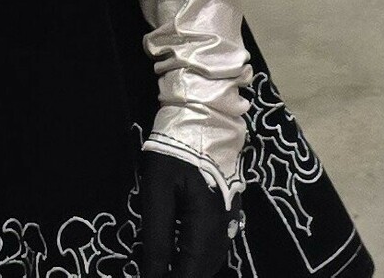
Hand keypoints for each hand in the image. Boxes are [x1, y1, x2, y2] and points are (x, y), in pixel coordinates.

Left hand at [138, 151, 231, 277]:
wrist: (202, 121)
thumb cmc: (174, 153)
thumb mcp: (157, 191)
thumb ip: (157, 235)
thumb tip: (153, 273)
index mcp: (208, 225)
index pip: (192, 269)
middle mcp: (225, 229)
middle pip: (205, 267)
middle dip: (184, 274)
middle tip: (156, 273)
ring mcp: (230, 221)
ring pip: (212, 258)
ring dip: (192, 267)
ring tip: (166, 267)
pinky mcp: (228, 213)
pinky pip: (215, 245)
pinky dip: (198, 256)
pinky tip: (182, 254)